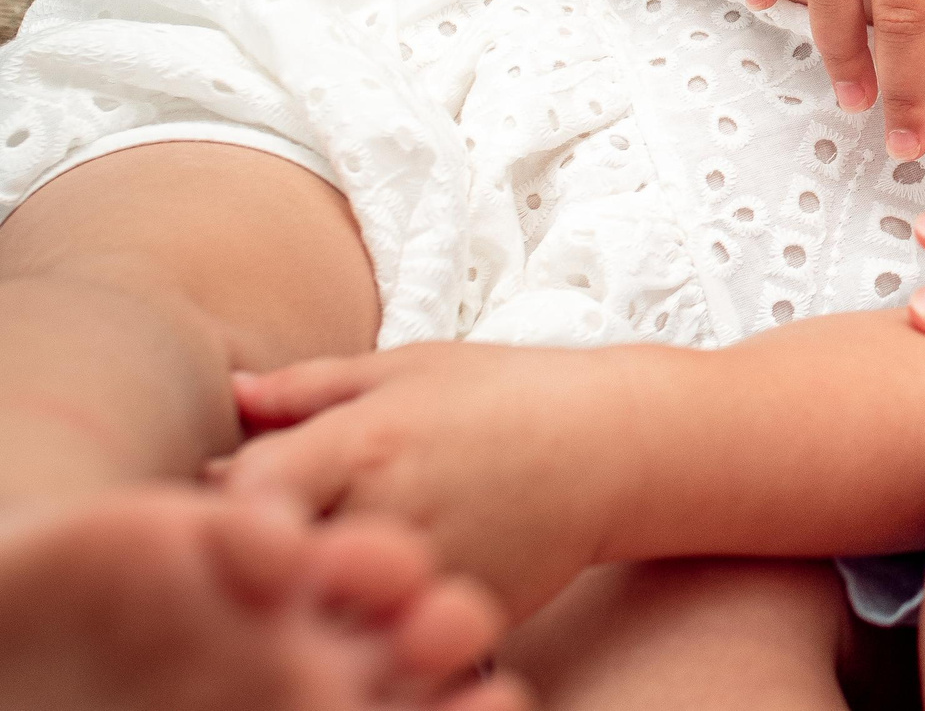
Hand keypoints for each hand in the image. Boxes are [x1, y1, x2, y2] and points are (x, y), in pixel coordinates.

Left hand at [218, 343, 645, 619]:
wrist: (616, 447)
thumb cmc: (509, 395)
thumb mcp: (411, 368)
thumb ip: (312, 387)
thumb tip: (230, 395)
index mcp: (367, 442)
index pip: (247, 491)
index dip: (226, 499)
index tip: (230, 497)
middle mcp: (387, 514)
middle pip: (274, 565)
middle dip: (261, 559)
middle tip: (267, 545)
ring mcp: (422, 575)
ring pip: (324, 615)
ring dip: (310, 600)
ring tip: (322, 575)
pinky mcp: (456, 617)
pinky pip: (383, 638)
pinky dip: (368, 624)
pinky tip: (377, 596)